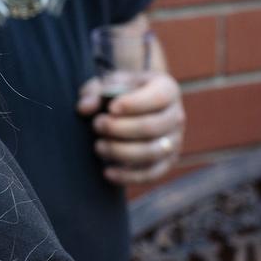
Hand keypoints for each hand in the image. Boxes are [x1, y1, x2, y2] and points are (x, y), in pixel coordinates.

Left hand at [76, 69, 183, 185]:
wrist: (136, 104)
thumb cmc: (120, 91)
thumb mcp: (108, 83)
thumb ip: (95, 91)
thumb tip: (84, 108)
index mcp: (167, 89)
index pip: (157, 98)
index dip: (132, 104)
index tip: (110, 108)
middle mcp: (176, 116)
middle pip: (151, 128)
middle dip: (118, 129)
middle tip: (96, 125)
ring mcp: (174, 140)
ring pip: (151, 152)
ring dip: (120, 151)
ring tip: (98, 145)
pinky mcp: (167, 161)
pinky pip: (152, 174)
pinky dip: (128, 176)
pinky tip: (107, 172)